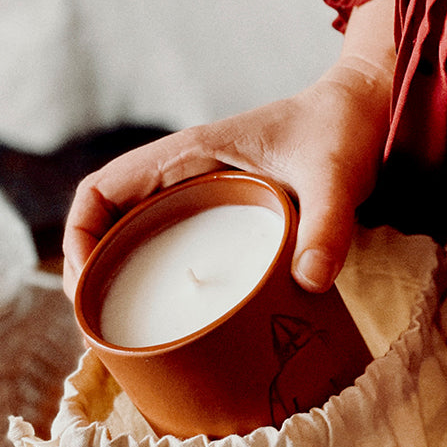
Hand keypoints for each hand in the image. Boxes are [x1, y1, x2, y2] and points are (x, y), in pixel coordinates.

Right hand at [63, 0, 395, 299]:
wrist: (365, 112)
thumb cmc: (343, 131)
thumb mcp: (336, 177)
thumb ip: (327, 226)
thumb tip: (308, 282)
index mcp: (188, 154)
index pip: (103, 190)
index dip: (80, 235)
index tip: (85, 281)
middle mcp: (184, 175)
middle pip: (110, 223)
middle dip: (93, 273)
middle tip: (102, 329)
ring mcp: (202, 196)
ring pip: (138, 238)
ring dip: (122, 279)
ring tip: (128, 333)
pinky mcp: (224, 215)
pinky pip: (173, 246)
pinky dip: (159, 279)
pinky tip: (179, 317)